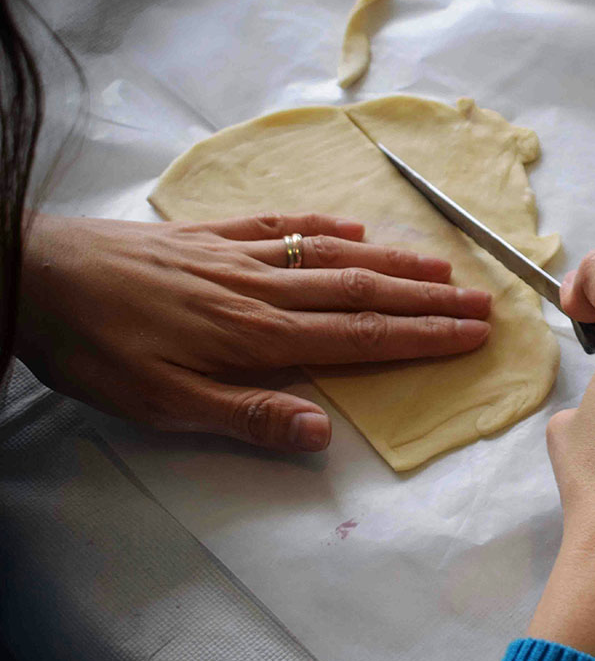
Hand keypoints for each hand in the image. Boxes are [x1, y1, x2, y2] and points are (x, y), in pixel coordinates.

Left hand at [16, 212, 492, 451]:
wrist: (34, 273)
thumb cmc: (95, 349)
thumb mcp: (160, 404)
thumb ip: (245, 414)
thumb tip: (322, 433)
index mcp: (258, 335)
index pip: (360, 336)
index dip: (422, 337)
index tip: (473, 334)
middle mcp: (263, 289)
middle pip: (362, 292)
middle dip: (428, 300)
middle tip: (483, 300)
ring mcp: (238, 255)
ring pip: (333, 256)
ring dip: (394, 263)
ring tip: (442, 266)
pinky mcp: (209, 236)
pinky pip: (281, 226)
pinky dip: (325, 227)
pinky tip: (353, 230)